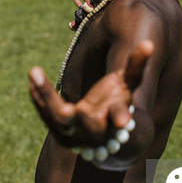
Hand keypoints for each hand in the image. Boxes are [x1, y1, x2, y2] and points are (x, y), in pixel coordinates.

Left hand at [28, 40, 153, 146]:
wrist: (107, 139)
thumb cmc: (119, 103)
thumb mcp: (128, 85)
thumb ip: (137, 66)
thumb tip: (150, 43)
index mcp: (114, 118)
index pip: (118, 117)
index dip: (120, 117)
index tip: (122, 121)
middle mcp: (95, 131)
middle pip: (82, 124)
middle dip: (73, 115)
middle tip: (63, 106)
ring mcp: (74, 134)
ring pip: (57, 119)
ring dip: (45, 95)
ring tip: (34, 71)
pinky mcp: (59, 132)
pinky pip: (45, 114)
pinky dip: (38, 97)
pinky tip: (32, 79)